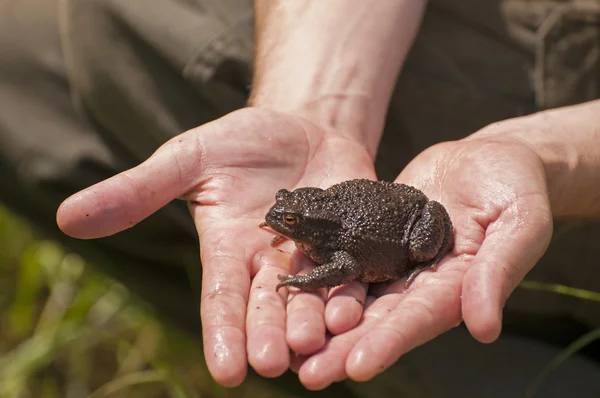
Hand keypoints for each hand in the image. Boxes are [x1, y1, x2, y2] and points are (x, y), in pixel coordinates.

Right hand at [56, 107, 375, 385]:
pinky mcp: (351, 242)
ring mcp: (314, 256)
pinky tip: (356, 311)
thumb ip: (140, 191)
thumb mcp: (188, 159)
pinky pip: (353, 273)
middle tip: (272, 364)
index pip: (221, 300)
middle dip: (269, 335)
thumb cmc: (240, 143)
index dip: (222, 334)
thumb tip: (68, 217)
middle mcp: (270, 265)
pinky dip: (354, 293)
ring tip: (316, 343)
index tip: (226, 373)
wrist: (302, 125)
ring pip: (313, 299)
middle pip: (267, 308)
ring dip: (314, 323)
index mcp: (229, 252)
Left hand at [293, 123, 553, 388]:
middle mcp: (421, 283)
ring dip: (325, 321)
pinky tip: (292, 288)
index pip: (420, 319)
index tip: (356, 368)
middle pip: (380, 320)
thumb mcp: (520, 223)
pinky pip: (346, 258)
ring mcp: (396, 262)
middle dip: (345, 347)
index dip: (389, 343)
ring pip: (356, 294)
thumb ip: (498, 271)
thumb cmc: (515, 187)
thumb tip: (484, 328)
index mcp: (457, 286)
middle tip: (310, 374)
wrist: (488, 158)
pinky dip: (321, 275)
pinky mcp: (377, 239)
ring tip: (291, 346)